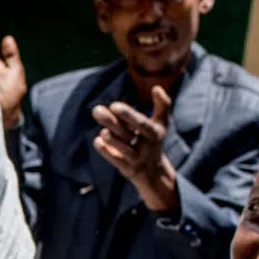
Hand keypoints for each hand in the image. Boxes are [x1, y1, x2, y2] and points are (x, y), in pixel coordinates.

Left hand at [92, 86, 178, 213]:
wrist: (153, 171)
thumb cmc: (153, 140)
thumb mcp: (161, 123)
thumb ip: (162, 105)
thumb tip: (157, 87)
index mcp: (155, 132)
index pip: (141, 123)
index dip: (128, 115)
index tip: (114, 105)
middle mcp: (146, 146)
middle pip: (128, 133)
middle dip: (113, 122)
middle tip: (96, 110)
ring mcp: (136, 158)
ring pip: (124, 150)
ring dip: (112, 140)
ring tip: (102, 131)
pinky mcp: (127, 168)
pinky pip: (117, 161)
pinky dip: (107, 152)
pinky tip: (97, 142)